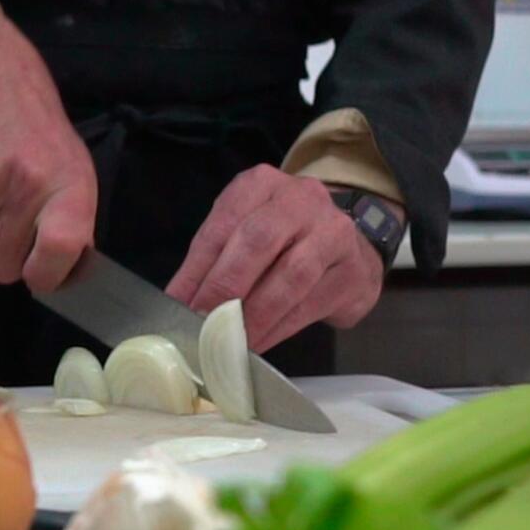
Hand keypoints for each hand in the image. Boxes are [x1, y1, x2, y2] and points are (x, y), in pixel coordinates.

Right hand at [0, 4, 96, 291]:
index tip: (40, 271)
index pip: (59, 251)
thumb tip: (63, 274)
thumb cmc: (35, 123)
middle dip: (5, 257)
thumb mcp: (71, 162)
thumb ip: (70, 217)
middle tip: (10, 229)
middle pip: (3, 266)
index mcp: (67, 182)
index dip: (47, 275)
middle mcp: (24, 182)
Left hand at [166, 166, 387, 351]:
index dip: (198, 267)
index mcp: (262, 184)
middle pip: (259, 240)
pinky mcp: (352, 272)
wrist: (350, 247)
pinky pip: (310, 304)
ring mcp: (333, 233)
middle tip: (202, 320)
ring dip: (254, 314)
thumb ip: (214, 259)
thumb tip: (178, 301)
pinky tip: (258, 344)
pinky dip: (278, 328)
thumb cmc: (285, 240)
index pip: (225, 223)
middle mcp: (301, 200)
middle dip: (226, 285)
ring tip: (229, 341)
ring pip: (290, 276)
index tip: (177, 303)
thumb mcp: (245, 232)